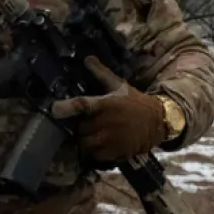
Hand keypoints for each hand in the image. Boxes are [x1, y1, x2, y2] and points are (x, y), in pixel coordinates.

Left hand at [51, 56, 180, 161]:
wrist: (158, 121)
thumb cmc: (135, 102)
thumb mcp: (119, 86)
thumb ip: (101, 73)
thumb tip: (87, 58)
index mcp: (106, 103)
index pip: (83, 105)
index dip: (67, 107)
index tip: (55, 109)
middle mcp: (107, 122)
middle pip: (80, 128)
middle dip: (81, 126)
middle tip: (88, 122)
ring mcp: (111, 139)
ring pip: (86, 143)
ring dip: (86, 139)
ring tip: (93, 134)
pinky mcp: (116, 152)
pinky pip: (96, 155)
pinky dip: (96, 151)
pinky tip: (102, 143)